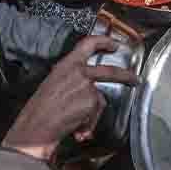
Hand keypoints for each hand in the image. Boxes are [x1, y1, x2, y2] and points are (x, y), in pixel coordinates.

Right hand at [2, 36, 139, 161]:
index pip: (88, 44)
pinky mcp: (92, 101)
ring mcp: (87, 86)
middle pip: (109, 71)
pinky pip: (96, 113)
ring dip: (91, 115)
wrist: (36, 126)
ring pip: (99, 100)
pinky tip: (77, 128)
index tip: (113, 44)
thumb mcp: (53, 84)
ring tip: (78, 125)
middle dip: (125, 76)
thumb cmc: (39, 110)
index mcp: (66, 64)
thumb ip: (72, 80)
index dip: (103, 41)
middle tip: (134, 79)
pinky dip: (89, 123)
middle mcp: (78, 71)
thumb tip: (88, 90)